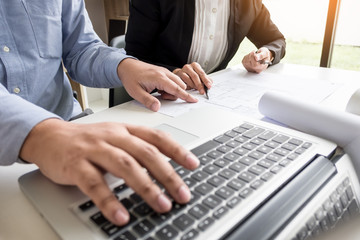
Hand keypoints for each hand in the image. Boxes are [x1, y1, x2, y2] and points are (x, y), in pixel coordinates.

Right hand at [20, 118, 199, 225]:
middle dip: (167, 175)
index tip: (194, 164)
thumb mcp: (114, 138)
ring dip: (147, 187)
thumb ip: (136, 149)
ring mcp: (94, 149)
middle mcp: (112, 136)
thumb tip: (164, 169)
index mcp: (124, 130)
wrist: (49, 137)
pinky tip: (122, 215)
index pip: (156, 137)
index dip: (176, 150)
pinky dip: (110, 200)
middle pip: (146, 153)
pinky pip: (95, 184)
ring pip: (125, 166)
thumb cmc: (86, 141)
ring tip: (162, 206)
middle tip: (183, 194)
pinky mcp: (76, 164)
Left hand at [117, 58, 197, 111]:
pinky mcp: (163, 72)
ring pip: (177, 83)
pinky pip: (173, 80)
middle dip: (175, 95)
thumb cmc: (131, 78)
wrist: (126, 66)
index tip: (194, 101)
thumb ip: (147, 101)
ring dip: (172, 91)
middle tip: (161, 97)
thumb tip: (157, 108)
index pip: (177, 89)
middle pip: (180, 86)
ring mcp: (164, 71)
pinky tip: (159, 89)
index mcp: (159, 78)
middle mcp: (164, 73)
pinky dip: (170, 87)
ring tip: (159, 93)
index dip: (186, 96)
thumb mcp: (136, 92)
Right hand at [173, 62, 212, 94]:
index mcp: (195, 66)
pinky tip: (188, 88)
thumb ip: (205, 79)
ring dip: (193, 86)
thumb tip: (211, 83)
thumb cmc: (190, 75)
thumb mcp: (199, 76)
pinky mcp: (177, 76)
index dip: (206, 80)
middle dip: (199, 85)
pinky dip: (186, 86)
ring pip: (188, 79)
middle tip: (202, 91)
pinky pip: (182, 82)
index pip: (202, 73)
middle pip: (195, 76)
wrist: (179, 75)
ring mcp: (182, 70)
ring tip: (195, 89)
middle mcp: (188, 67)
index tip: (209, 86)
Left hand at [242, 47, 272, 72]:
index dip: (253, 58)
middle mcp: (256, 70)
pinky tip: (250, 56)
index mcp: (262, 67)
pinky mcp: (246, 66)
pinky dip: (246, 57)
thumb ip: (261, 55)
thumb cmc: (264, 54)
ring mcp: (250, 69)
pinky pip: (244, 61)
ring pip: (246, 61)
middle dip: (251, 55)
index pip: (255, 65)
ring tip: (253, 54)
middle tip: (254, 52)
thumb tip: (256, 58)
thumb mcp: (265, 53)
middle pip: (250, 63)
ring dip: (249, 56)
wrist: (262, 55)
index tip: (254, 52)